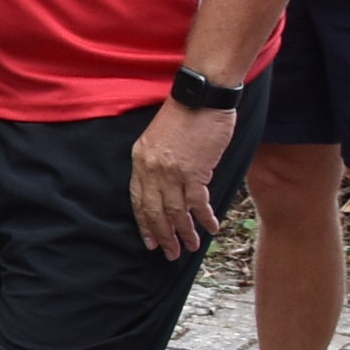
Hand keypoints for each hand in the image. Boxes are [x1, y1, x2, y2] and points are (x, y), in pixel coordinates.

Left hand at [129, 98, 238, 255]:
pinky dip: (204, 218)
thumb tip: (165, 187)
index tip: (149, 240)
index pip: (138, 200)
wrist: (202, 96)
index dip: (144, 223)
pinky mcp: (195, 172)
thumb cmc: (184, 113)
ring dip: (184, 232)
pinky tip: (210, 228)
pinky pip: (198, 203)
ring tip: (191, 247)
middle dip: (163, 236)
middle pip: (155, 211)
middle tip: (170, 253)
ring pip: (176, 212)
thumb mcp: (158, 137)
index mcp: (140, 160)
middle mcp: (152, 169)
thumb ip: (157, 162)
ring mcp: (172, 172)